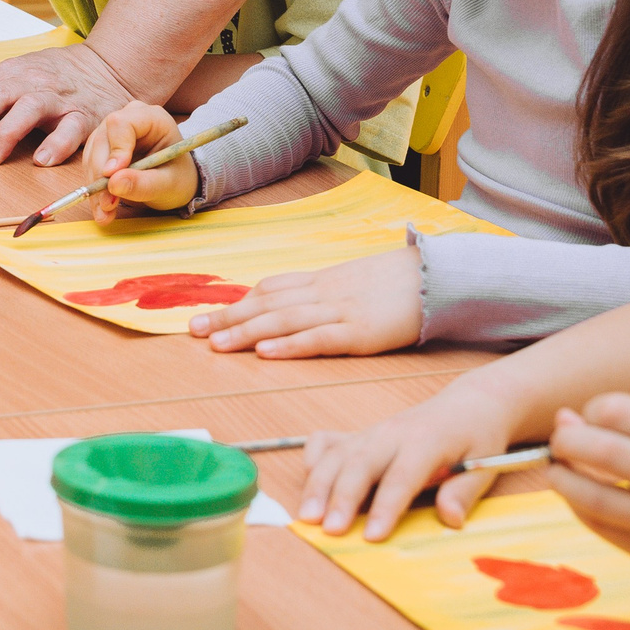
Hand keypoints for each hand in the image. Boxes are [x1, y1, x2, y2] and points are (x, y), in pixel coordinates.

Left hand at [0, 41, 135, 167]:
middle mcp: (29, 82)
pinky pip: (72, 129)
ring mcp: (58, 98)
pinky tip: (43, 161)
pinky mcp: (85, 115)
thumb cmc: (49, 78)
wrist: (106, 69)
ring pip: (29, 108)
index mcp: (4, 73)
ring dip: (6, 134)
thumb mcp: (5, 77)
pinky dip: (57, 144)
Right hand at [82, 102, 191, 217]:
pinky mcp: (103, 148)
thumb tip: (114, 184)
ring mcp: (113, 132)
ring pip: (92, 155)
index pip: (122, 124)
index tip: (111, 176)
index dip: (115, 149)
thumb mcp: (168, 184)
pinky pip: (91, 166)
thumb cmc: (178, 177)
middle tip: (107, 205)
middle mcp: (128, 119)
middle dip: (101, 175)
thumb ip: (144, 183)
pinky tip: (103, 208)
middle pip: (102, 140)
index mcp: (152, 118)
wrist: (174, 181)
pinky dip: (95, 190)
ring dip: (95, 187)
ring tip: (105, 213)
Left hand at [190, 250, 423, 356]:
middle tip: (193, 330)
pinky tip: (265, 353)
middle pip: (267, 304)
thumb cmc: (395, 283)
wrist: (436, 277)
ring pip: (283, 321)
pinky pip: (318, 338)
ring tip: (216, 344)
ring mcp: (340, 311)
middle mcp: (322, 293)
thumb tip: (289, 305)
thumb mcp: (351, 283)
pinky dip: (290, 345)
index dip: (235, 303)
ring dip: (246, 332)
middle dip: (228, 317)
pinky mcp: (360, 332)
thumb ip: (321, 293)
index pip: (268, 290)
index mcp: (320, 281)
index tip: (206, 316)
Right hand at [296, 383, 518, 539]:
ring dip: (318, 484)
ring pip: (337, 455)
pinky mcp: (361, 434)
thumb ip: (464, 491)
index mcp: (426, 441)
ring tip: (307, 515)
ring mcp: (372, 432)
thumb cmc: (477, 436)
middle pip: (360, 464)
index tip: (372, 536)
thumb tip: (450, 519)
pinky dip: (313, 457)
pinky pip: (328, 441)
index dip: (386, 507)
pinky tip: (308, 479)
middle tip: (327, 529)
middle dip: (340, 497)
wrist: (468, 403)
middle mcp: (393, 433)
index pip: (402, 476)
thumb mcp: (484, 463)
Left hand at [543, 394, 629, 598]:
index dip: (591, 410)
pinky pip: (603, 529)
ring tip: (558, 470)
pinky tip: (582, 498)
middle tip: (560, 442)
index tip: (590, 417)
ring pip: (589, 497)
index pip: (616, 410)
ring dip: (562, 479)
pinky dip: (582, 509)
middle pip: (597, 450)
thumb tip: (564, 418)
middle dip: (565, 442)